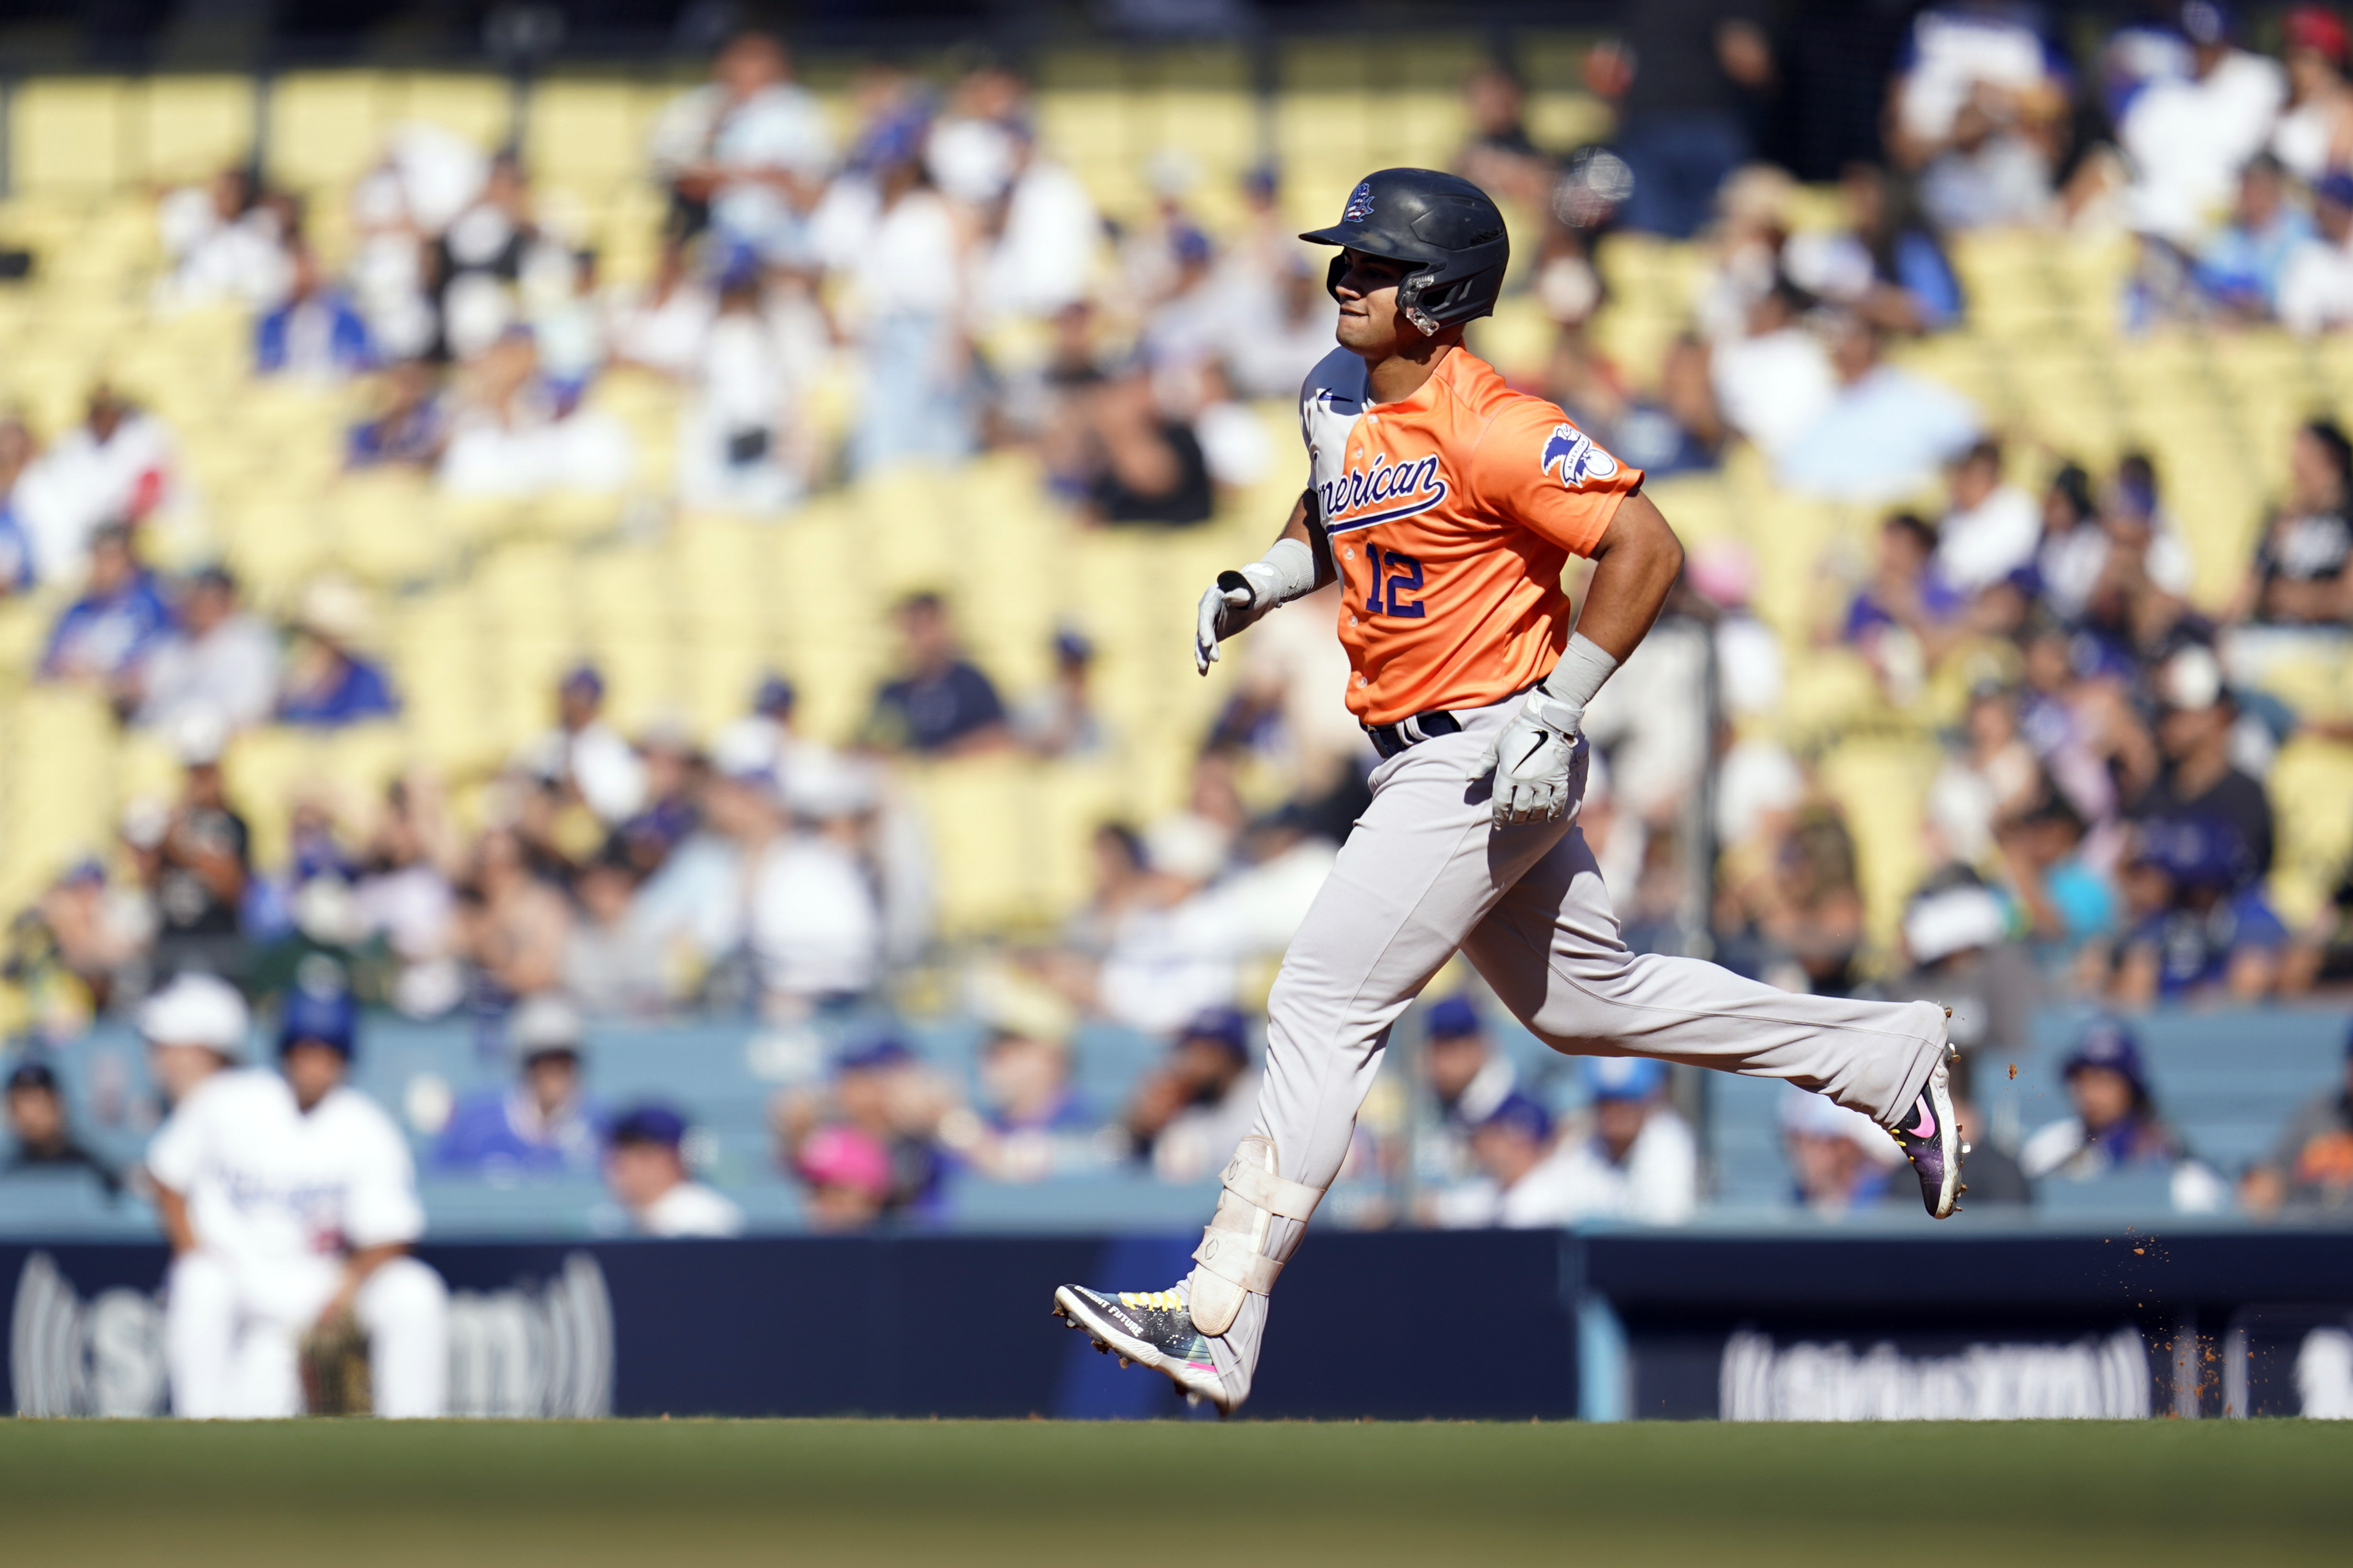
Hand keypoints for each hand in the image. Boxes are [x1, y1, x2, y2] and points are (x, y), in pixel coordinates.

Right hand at [1194, 570, 1257, 675]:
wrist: (1258, 597)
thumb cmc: (1257, 591)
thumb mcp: (1253, 591)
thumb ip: (1241, 595)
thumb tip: (1227, 597)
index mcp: (1213, 596)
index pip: (1206, 613)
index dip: (1205, 628)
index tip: (1206, 642)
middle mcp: (1207, 609)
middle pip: (1203, 628)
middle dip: (1205, 645)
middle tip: (1213, 659)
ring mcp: (1209, 622)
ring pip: (1202, 640)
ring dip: (1202, 655)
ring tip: (1203, 669)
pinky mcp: (1213, 632)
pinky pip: (1207, 647)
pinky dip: (1205, 659)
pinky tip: (1203, 673)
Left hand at [1469, 691, 1588, 825]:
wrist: (1546, 720)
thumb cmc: (1517, 731)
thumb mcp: (1496, 745)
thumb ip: (1483, 764)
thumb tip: (1469, 778)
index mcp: (1507, 773)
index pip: (1501, 803)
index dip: (1500, 817)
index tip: (1499, 825)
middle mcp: (1525, 781)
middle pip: (1520, 809)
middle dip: (1516, 819)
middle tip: (1515, 822)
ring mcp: (1543, 780)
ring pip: (1538, 807)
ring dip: (1533, 817)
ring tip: (1530, 820)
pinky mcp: (1559, 777)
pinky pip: (1558, 800)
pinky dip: (1554, 811)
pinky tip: (1550, 817)